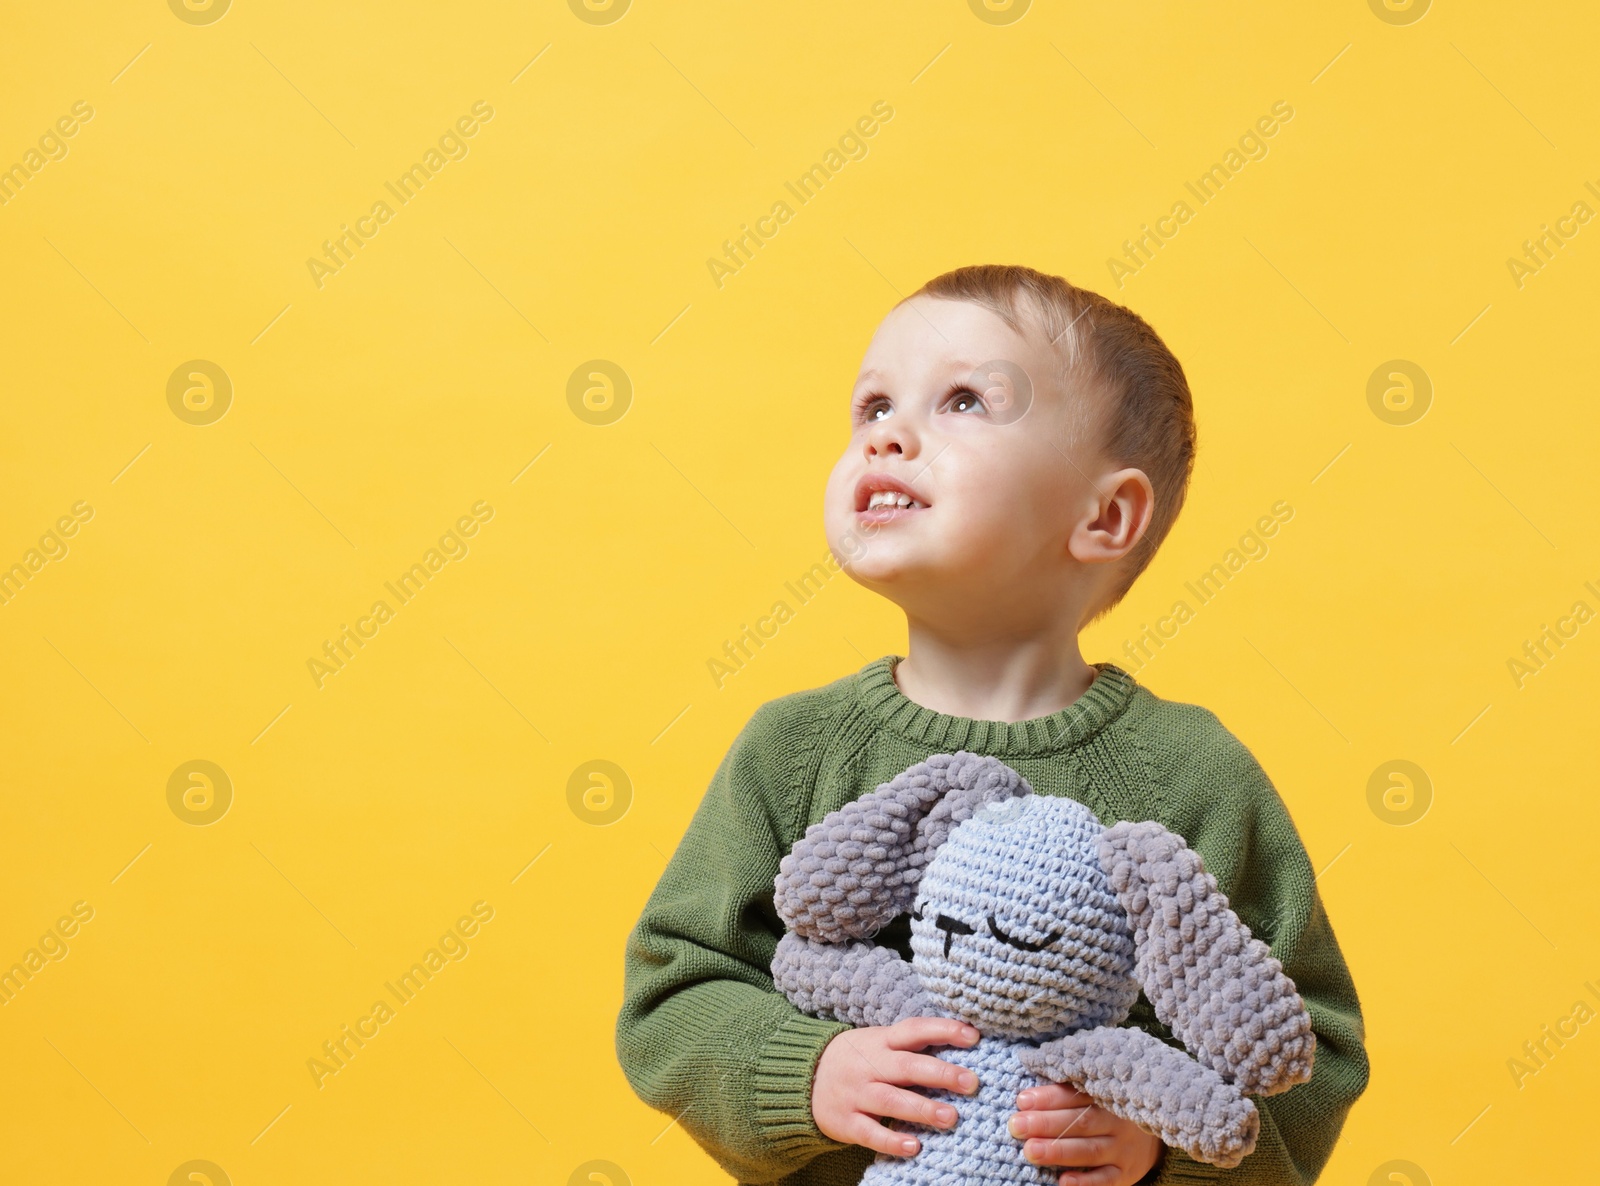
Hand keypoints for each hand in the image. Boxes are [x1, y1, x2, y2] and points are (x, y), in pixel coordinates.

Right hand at [811, 1016, 980, 1156]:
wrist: (801, 1078)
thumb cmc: (855, 1059)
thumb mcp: (877, 1042)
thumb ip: (911, 1046)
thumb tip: (961, 1043)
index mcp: (880, 1041)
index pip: (914, 1030)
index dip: (943, 1030)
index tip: (973, 1036)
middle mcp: (869, 1066)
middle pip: (906, 1066)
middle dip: (940, 1073)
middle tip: (971, 1082)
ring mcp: (856, 1094)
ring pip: (891, 1101)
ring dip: (921, 1109)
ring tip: (951, 1118)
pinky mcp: (846, 1122)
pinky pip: (870, 1132)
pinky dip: (891, 1140)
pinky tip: (913, 1146)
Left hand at [1010, 1082, 1164, 1185]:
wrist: (1150, 1135)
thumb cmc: (1106, 1109)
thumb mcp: (1094, 1093)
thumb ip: (1066, 1090)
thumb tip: (1025, 1094)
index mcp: (1105, 1095)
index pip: (1075, 1094)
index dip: (1048, 1097)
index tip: (1022, 1100)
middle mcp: (1116, 1121)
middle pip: (1080, 1122)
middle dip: (1046, 1124)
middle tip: (1017, 1126)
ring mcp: (1122, 1148)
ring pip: (1090, 1150)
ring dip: (1058, 1151)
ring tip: (1030, 1151)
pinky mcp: (1125, 1173)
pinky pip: (1106, 1179)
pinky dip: (1086, 1182)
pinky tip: (1063, 1181)